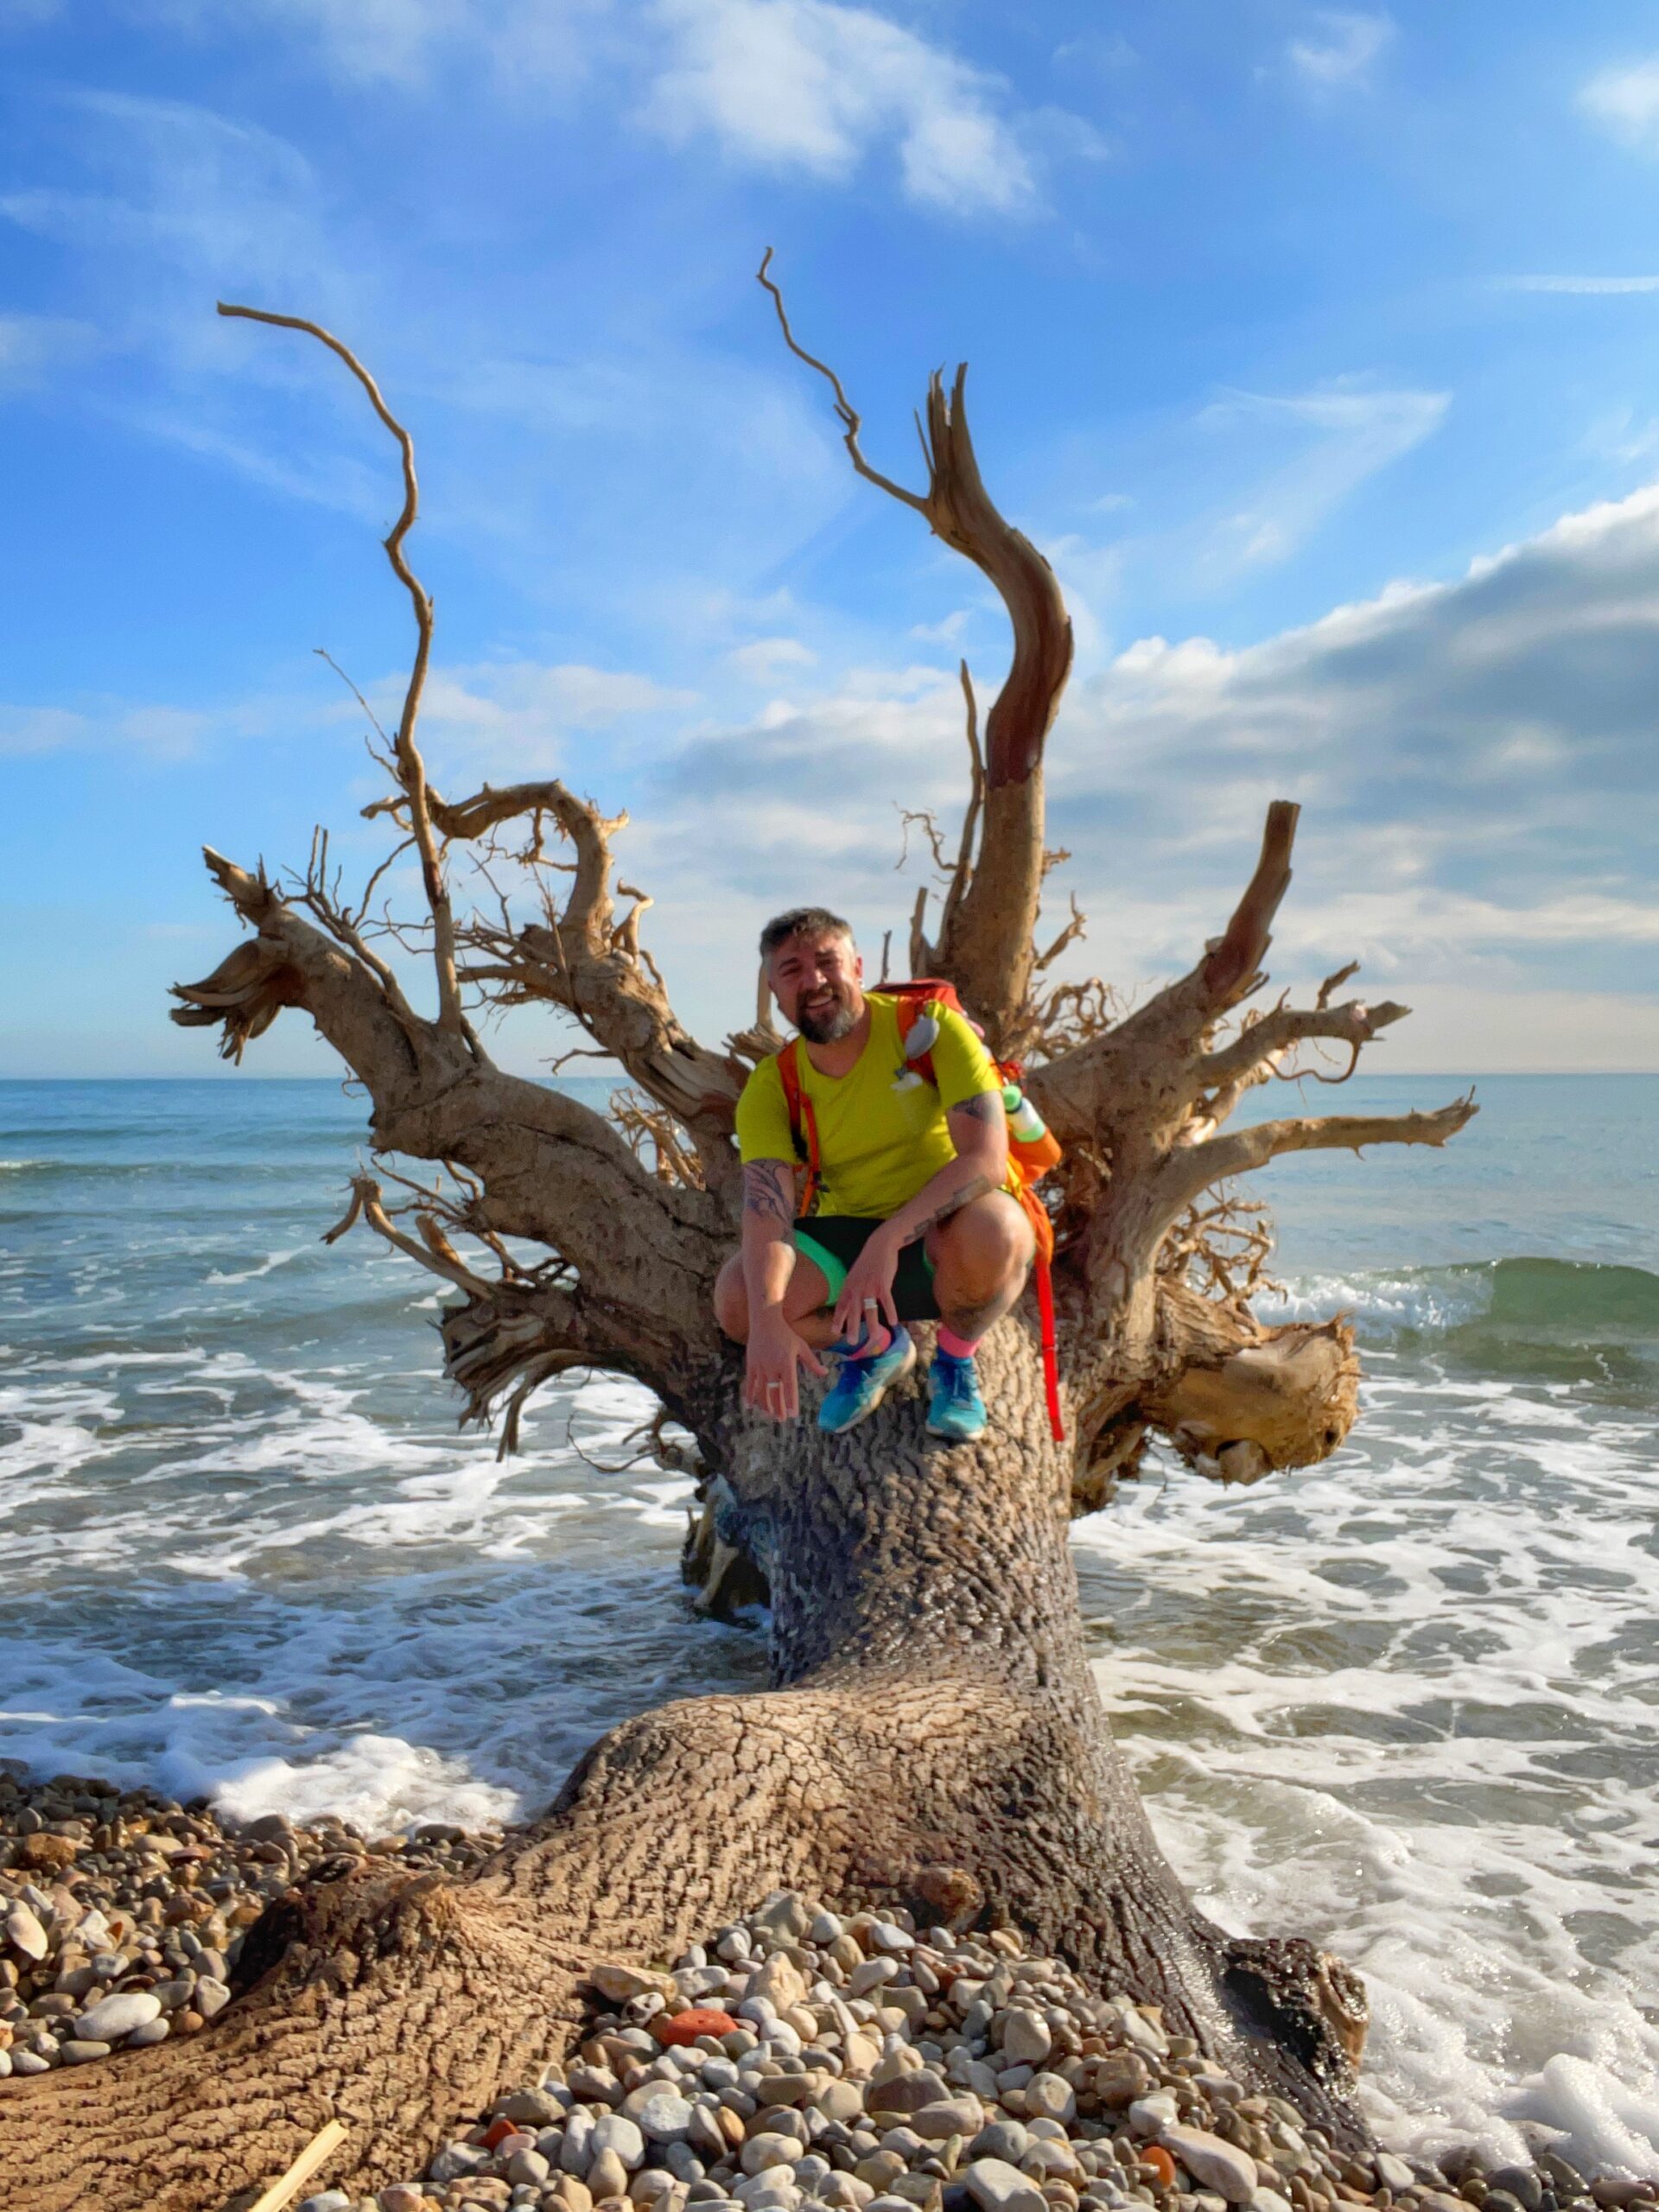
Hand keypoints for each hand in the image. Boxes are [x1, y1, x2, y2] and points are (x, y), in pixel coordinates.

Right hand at [744, 1310, 826, 1422]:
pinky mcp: (751, 1365)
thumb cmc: (786, 1334)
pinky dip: (749, 1395)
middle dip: (778, 1407)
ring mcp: (761, 1367)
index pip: (790, 1386)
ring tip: (770, 1415)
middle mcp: (773, 1367)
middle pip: (775, 1392)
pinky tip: (750, 1406)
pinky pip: (750, 1383)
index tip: (793, 1414)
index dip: (791, 1401)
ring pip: (762, 1391)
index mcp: (787, 1363)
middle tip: (782, 1420)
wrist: (764, 1322)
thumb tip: (825, 1372)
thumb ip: (812, 1362)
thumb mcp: (801, 1346)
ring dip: (766, 1405)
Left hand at [832, 1227, 899, 1344]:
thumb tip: (852, 1303)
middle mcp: (857, 1288)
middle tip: (852, 1341)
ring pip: (870, 1309)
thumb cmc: (868, 1262)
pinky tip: (893, 1322)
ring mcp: (870, 1286)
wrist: (879, 1245)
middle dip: (852, 1327)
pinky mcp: (883, 1284)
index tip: (834, 1332)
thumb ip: (853, 1289)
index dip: (838, 1319)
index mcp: (849, 1286)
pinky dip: (890, 1311)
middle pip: (854, 1311)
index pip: (841, 1305)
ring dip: (872, 1324)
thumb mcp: (855, 1275)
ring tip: (874, 1337)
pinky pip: (887, 1301)